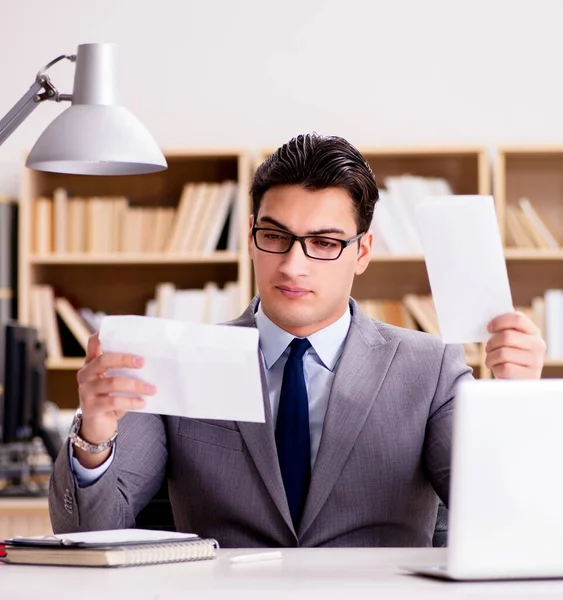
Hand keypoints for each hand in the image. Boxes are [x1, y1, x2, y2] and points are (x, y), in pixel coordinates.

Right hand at [74, 332, 155, 466]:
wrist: (98, 426)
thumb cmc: (111, 398)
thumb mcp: (115, 381)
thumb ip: (124, 371)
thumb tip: (152, 362)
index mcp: (92, 364)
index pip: (92, 344)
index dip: (101, 335)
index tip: (116, 330)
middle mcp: (85, 374)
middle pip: (103, 360)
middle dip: (125, 359)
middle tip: (143, 362)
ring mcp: (86, 391)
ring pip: (112, 382)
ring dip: (136, 385)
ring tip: (152, 389)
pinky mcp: (91, 407)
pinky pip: (113, 402)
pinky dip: (130, 402)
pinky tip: (142, 403)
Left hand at [485, 311, 545, 378]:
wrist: (518, 381)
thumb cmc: (510, 357)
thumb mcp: (512, 342)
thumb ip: (505, 330)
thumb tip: (490, 323)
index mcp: (533, 332)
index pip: (517, 319)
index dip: (499, 321)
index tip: (488, 328)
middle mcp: (538, 345)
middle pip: (506, 336)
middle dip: (491, 343)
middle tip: (488, 348)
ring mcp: (536, 361)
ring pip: (503, 353)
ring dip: (490, 357)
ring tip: (491, 360)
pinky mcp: (529, 376)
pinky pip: (504, 368)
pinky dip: (496, 369)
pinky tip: (498, 369)